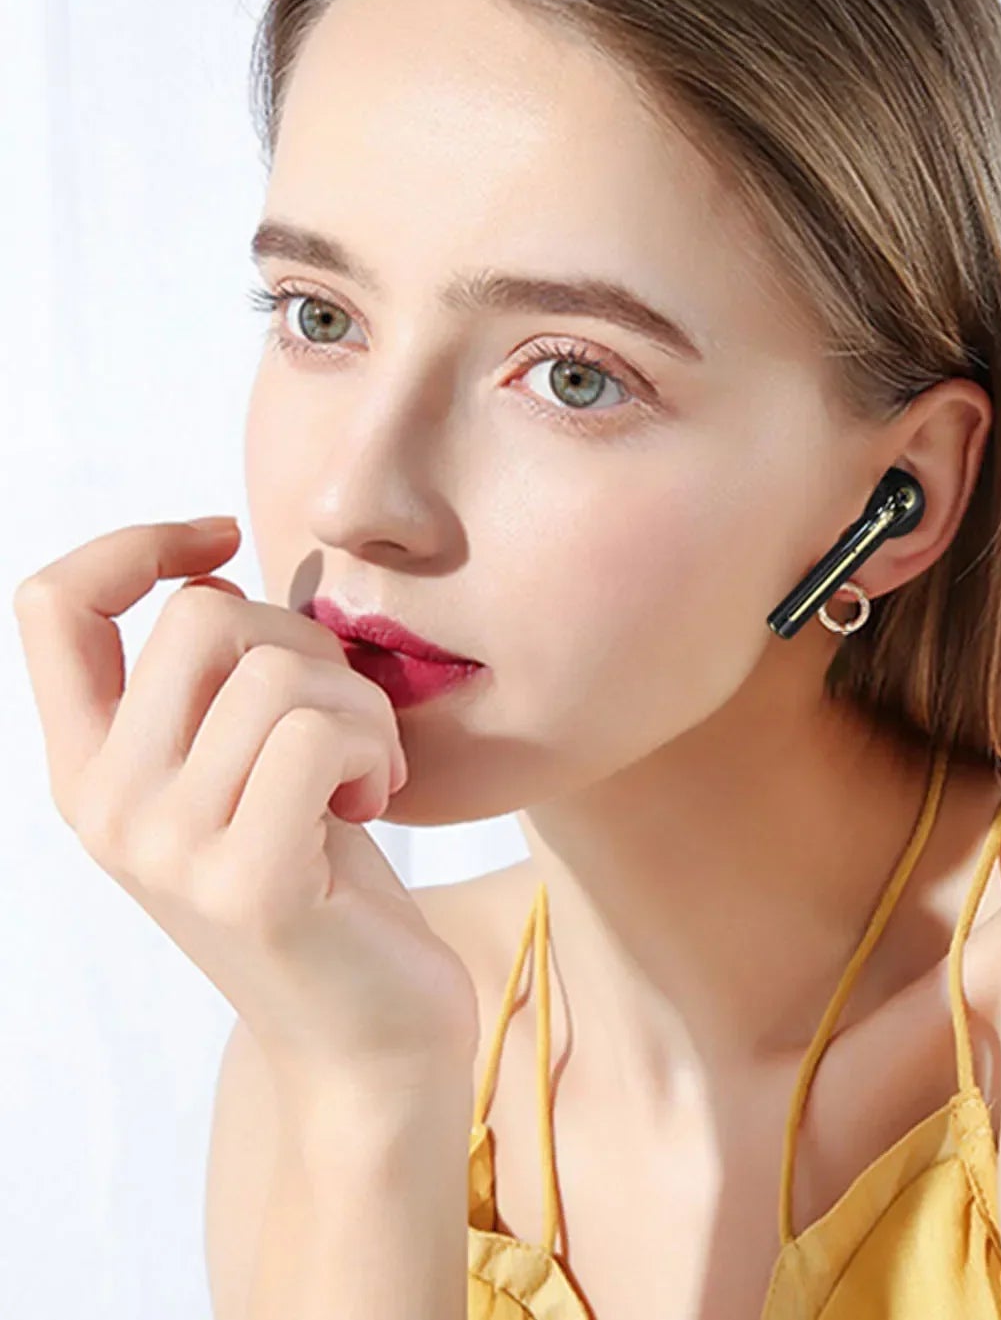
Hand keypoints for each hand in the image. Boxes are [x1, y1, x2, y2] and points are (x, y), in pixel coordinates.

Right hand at [12, 518, 478, 1079]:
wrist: (371, 1035)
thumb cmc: (326, 879)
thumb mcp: (244, 769)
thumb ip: (211, 685)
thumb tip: (218, 564)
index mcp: (91, 771)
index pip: (53, 604)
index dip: (137, 543)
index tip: (226, 539)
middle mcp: (107, 809)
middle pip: (203, 613)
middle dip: (307, 642)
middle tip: (341, 721)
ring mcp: (167, 851)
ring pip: (279, 671)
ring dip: (359, 707)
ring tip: (362, 774)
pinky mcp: (248, 883)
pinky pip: (318, 733)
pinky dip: (373, 748)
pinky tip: (371, 804)